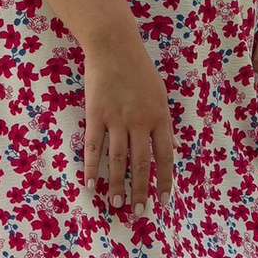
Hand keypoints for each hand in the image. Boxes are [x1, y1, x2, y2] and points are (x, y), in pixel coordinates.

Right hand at [82, 24, 173, 213]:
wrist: (114, 46)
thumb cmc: (139, 69)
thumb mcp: (159, 94)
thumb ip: (161, 123)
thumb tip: (168, 150)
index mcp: (160, 117)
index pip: (165, 157)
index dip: (165, 181)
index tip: (163, 202)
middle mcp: (140, 122)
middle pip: (141, 164)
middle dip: (139, 191)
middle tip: (137, 212)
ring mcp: (117, 119)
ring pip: (117, 160)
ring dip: (116, 185)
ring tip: (115, 205)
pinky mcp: (96, 115)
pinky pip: (93, 147)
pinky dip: (91, 167)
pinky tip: (90, 183)